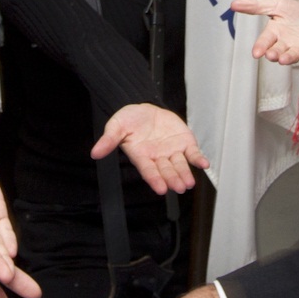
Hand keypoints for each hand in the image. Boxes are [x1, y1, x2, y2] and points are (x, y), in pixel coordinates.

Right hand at [93, 104, 207, 194]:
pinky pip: (192, 153)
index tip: (160, 188)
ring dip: (185, 174)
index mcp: (142, 156)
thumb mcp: (116, 126)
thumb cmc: (129, 120)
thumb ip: (108, 140)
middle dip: (172, 179)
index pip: (148, 170)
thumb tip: (95, 153)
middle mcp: (158, 157)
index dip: (154, 179)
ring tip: (188, 182)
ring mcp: (172, 151)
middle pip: (166, 171)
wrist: (143, 108)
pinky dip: (198, 159)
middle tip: (178, 187)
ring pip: (180, 165)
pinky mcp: (184, 143)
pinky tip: (204, 164)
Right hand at [236, 0, 298, 64]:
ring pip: (293, 55)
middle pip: (278, 50)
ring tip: (282, 59)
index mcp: (275, 33)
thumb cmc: (296, 16)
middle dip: (274, 53)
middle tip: (271, 55)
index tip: (256, 53)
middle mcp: (286, 44)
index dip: (260, 47)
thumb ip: (256, 6)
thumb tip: (232, 4)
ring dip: (288, 58)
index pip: (265, 41)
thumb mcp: (277, 6)